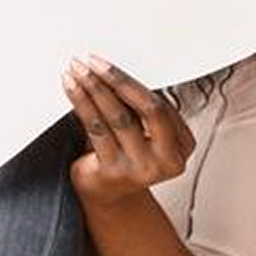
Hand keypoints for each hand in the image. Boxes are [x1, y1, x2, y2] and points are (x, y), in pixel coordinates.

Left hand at [60, 55, 191, 205]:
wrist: (107, 192)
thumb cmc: (125, 154)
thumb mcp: (143, 132)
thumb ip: (141, 109)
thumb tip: (116, 71)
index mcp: (184, 145)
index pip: (161, 105)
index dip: (131, 82)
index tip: (107, 64)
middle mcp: (167, 159)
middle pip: (145, 109)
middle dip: (117, 81)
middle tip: (92, 62)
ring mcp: (142, 168)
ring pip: (118, 118)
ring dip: (94, 89)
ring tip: (77, 72)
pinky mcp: (114, 172)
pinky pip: (97, 130)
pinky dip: (83, 105)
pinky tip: (72, 90)